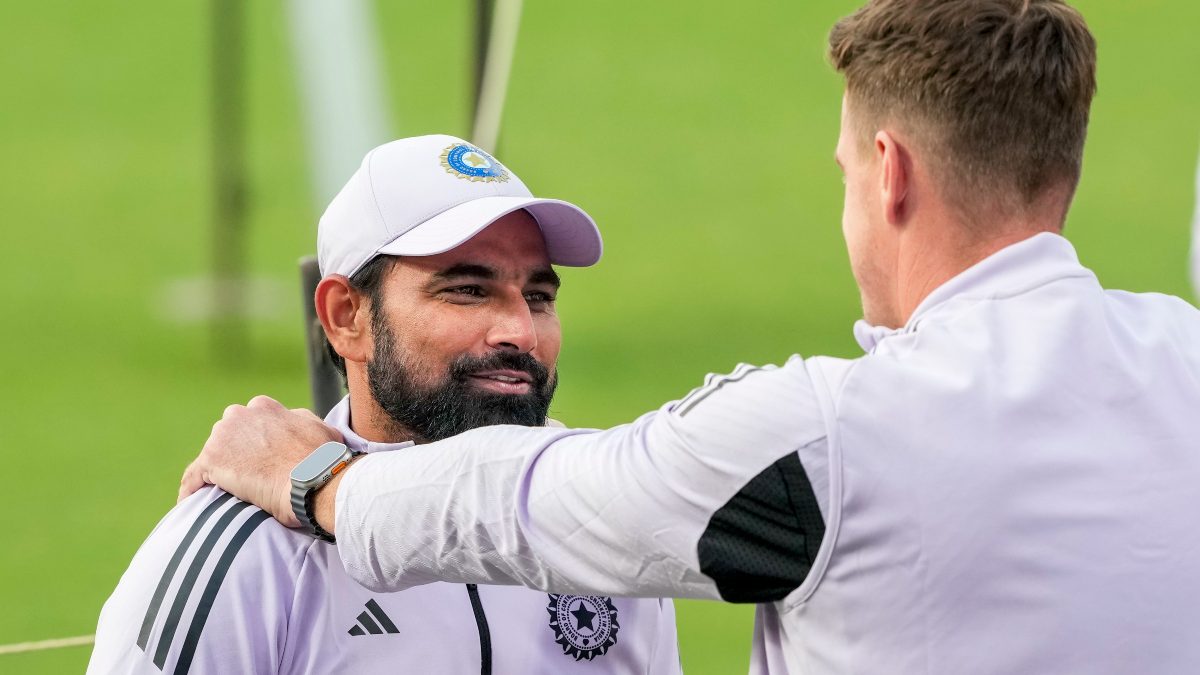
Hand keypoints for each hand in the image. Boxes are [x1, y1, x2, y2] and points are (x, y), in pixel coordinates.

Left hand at [179, 395, 341, 527]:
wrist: (315, 479)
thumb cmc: (324, 459)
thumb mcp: (322, 429)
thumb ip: (304, 423)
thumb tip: (303, 425)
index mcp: (264, 407)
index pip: (249, 423)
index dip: (253, 442)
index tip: (259, 459)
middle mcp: (240, 414)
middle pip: (228, 436)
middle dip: (234, 454)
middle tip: (245, 479)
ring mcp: (223, 436)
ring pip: (212, 455)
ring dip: (217, 472)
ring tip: (223, 494)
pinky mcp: (212, 460)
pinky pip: (194, 476)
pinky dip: (193, 489)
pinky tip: (194, 503)